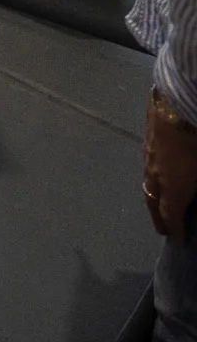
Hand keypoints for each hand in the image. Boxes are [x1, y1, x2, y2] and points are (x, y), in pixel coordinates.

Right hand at [148, 91, 196, 238]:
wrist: (178, 101)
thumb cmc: (195, 141)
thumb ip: (193, 183)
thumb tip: (192, 191)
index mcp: (173, 185)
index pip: (171, 213)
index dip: (173, 228)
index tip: (176, 240)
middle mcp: (156, 173)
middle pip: (154, 200)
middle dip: (159, 217)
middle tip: (162, 228)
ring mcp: (150, 154)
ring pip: (149, 181)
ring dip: (154, 196)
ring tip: (159, 202)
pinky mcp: (148, 138)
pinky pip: (149, 164)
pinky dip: (153, 175)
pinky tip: (158, 172)